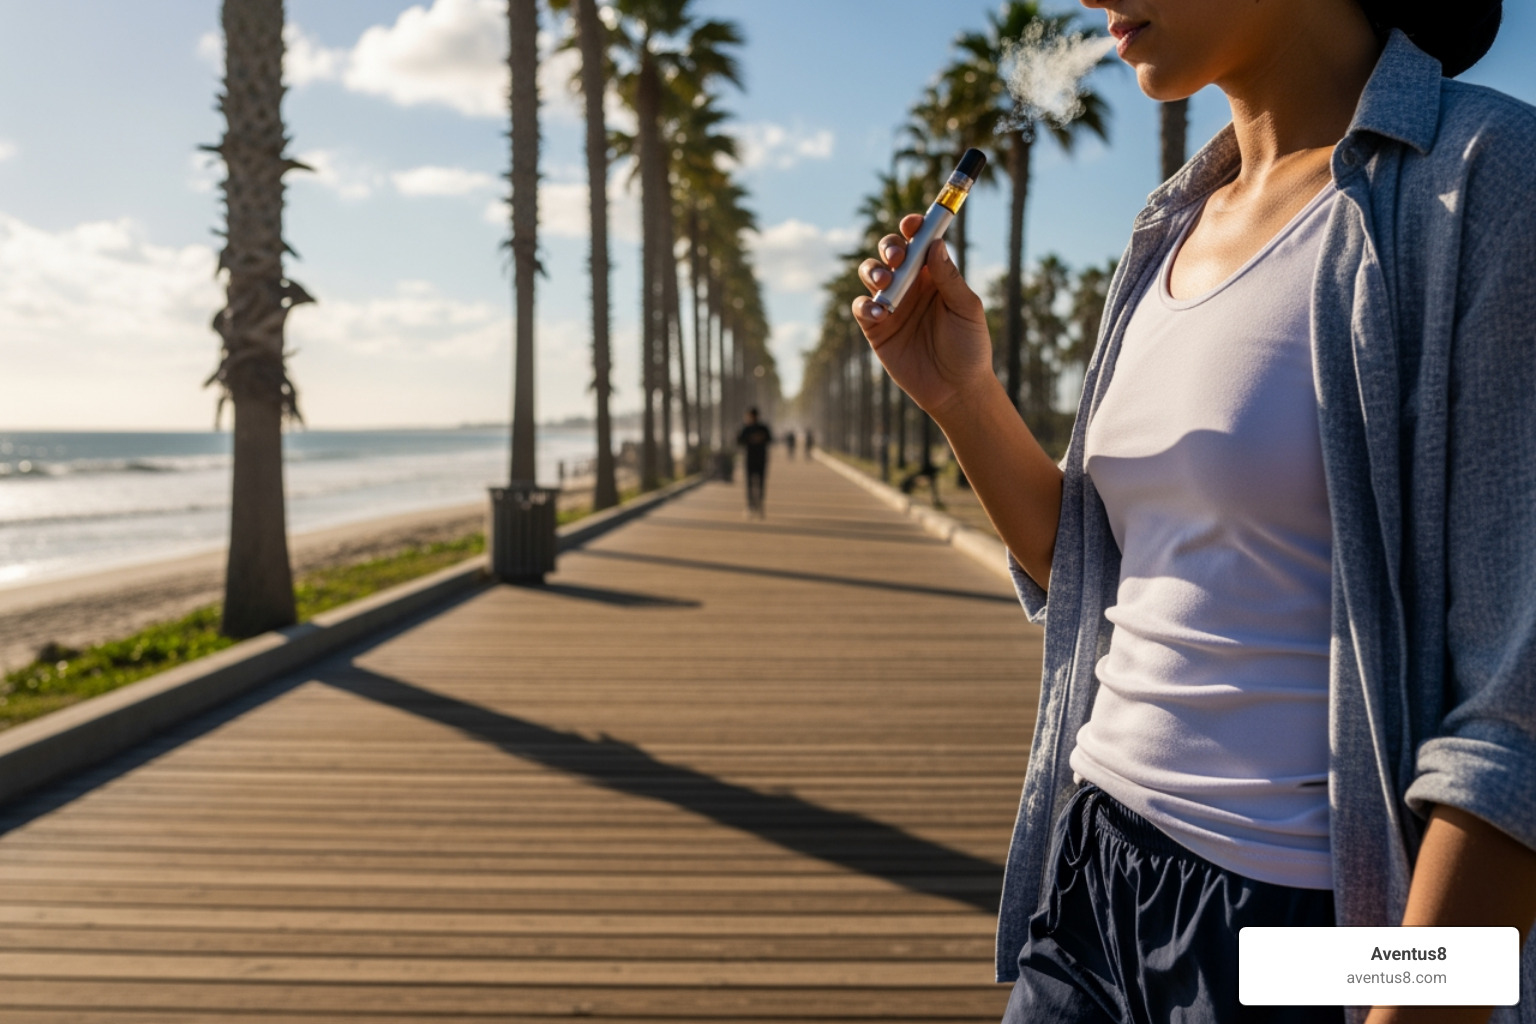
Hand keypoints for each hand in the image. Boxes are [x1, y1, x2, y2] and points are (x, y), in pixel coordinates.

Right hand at [851, 213, 998, 420]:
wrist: (956, 389)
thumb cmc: (969, 347)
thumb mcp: (966, 309)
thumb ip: (950, 278)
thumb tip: (935, 244)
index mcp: (934, 275)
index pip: (920, 241)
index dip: (914, 227)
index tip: (913, 223)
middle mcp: (911, 285)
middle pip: (890, 252)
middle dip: (889, 246)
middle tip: (896, 256)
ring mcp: (892, 305)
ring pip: (871, 274)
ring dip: (874, 271)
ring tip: (886, 284)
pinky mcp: (876, 329)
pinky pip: (862, 308)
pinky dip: (867, 306)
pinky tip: (882, 314)